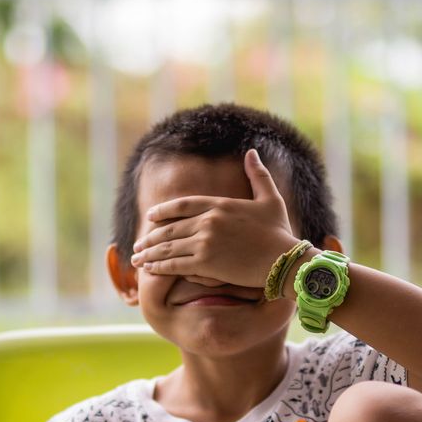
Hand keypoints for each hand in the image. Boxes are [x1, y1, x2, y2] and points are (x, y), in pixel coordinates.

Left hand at [130, 149, 297, 288]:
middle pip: (170, 228)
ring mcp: (205, 241)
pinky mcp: (205, 262)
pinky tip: (149, 270)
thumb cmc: (280, 232)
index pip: (182, 204)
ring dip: (149, 253)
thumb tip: (251, 152)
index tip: (151, 217)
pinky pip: (174, 264)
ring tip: (137, 259)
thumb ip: (258, 175)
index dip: (163, 211)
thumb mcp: (270, 199)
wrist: (285, 260)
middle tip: (138, 245)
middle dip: (151, 237)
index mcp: (220, 204)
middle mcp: (208, 220)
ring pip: (168, 246)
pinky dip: (158, 266)